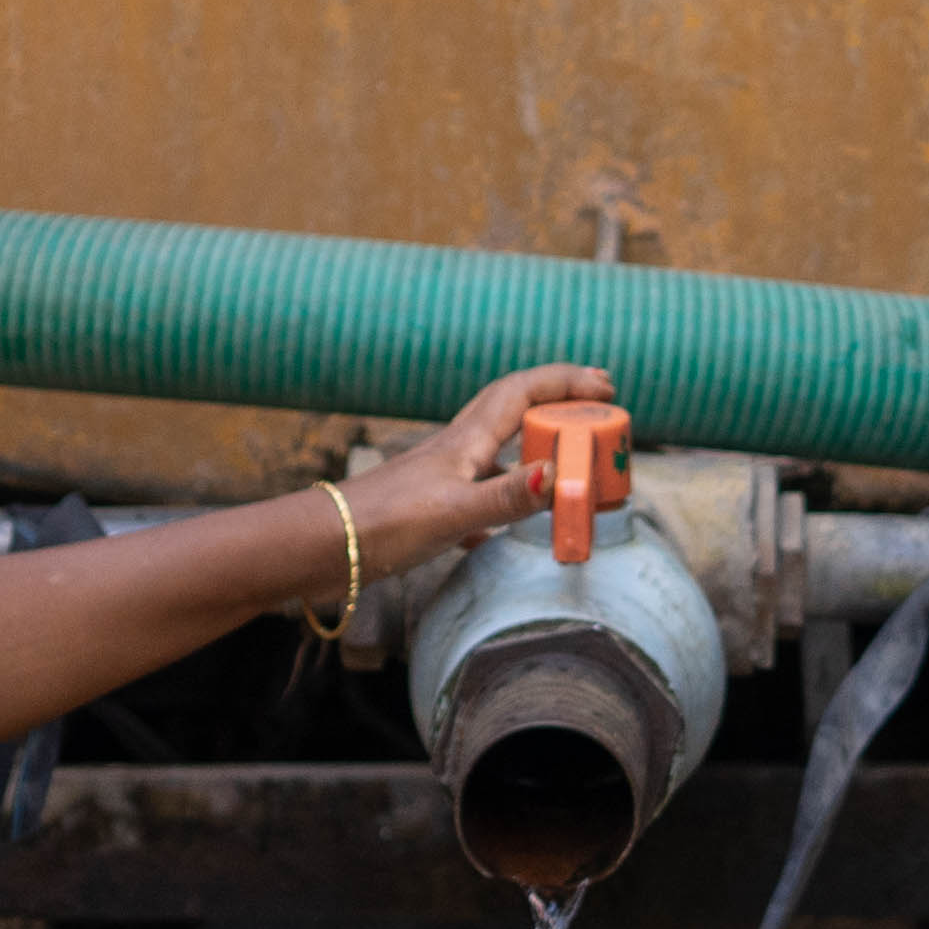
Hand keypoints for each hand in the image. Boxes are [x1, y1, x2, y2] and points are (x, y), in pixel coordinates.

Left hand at [335, 364, 617, 585]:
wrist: (322, 546)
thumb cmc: (382, 525)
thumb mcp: (453, 513)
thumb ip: (506, 498)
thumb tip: (559, 475)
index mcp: (465, 442)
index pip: (522, 392)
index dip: (565, 382)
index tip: (605, 384)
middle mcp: (455, 452)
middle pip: (512, 411)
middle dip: (556, 404)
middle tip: (597, 411)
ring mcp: (441, 479)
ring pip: (496, 452)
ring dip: (533, 449)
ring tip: (565, 464)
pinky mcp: (428, 510)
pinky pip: (476, 495)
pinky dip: (501, 500)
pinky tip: (503, 528)